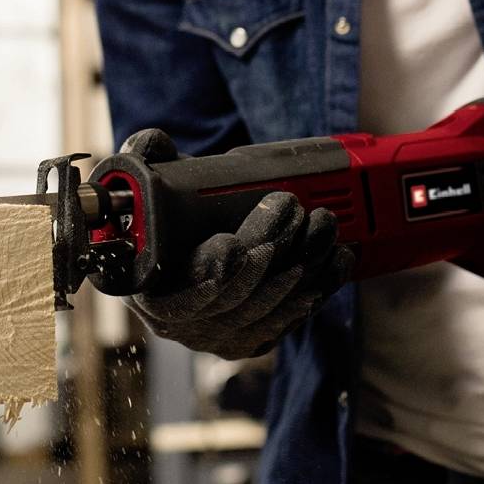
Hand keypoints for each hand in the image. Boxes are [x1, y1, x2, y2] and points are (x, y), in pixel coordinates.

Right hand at [119, 128, 353, 360]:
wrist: (189, 248)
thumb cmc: (170, 214)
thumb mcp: (149, 180)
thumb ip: (146, 156)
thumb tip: (153, 144)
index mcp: (149, 291)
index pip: (179, 293)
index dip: (208, 272)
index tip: (233, 243)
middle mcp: (184, 323)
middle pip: (235, 298)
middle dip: (269, 251)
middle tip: (292, 209)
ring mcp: (220, 336)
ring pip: (270, 309)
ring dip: (304, 267)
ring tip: (323, 225)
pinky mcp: (254, 339)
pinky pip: (293, 319)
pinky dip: (320, 288)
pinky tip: (338, 260)